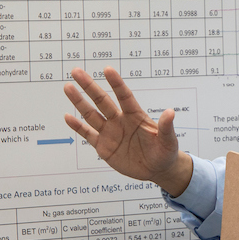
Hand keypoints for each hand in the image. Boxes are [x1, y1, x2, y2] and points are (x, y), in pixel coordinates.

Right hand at [62, 67, 192, 195]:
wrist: (157, 169)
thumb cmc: (165, 152)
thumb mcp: (168, 141)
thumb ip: (166, 127)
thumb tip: (171, 112)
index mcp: (135, 116)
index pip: (124, 96)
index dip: (116, 83)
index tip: (107, 69)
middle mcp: (120, 121)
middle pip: (102, 101)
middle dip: (89, 87)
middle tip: (76, 72)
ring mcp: (110, 132)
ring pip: (91, 114)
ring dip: (79, 102)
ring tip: (68, 87)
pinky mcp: (103, 146)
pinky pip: (88, 134)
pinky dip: (77, 126)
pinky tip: (68, 116)